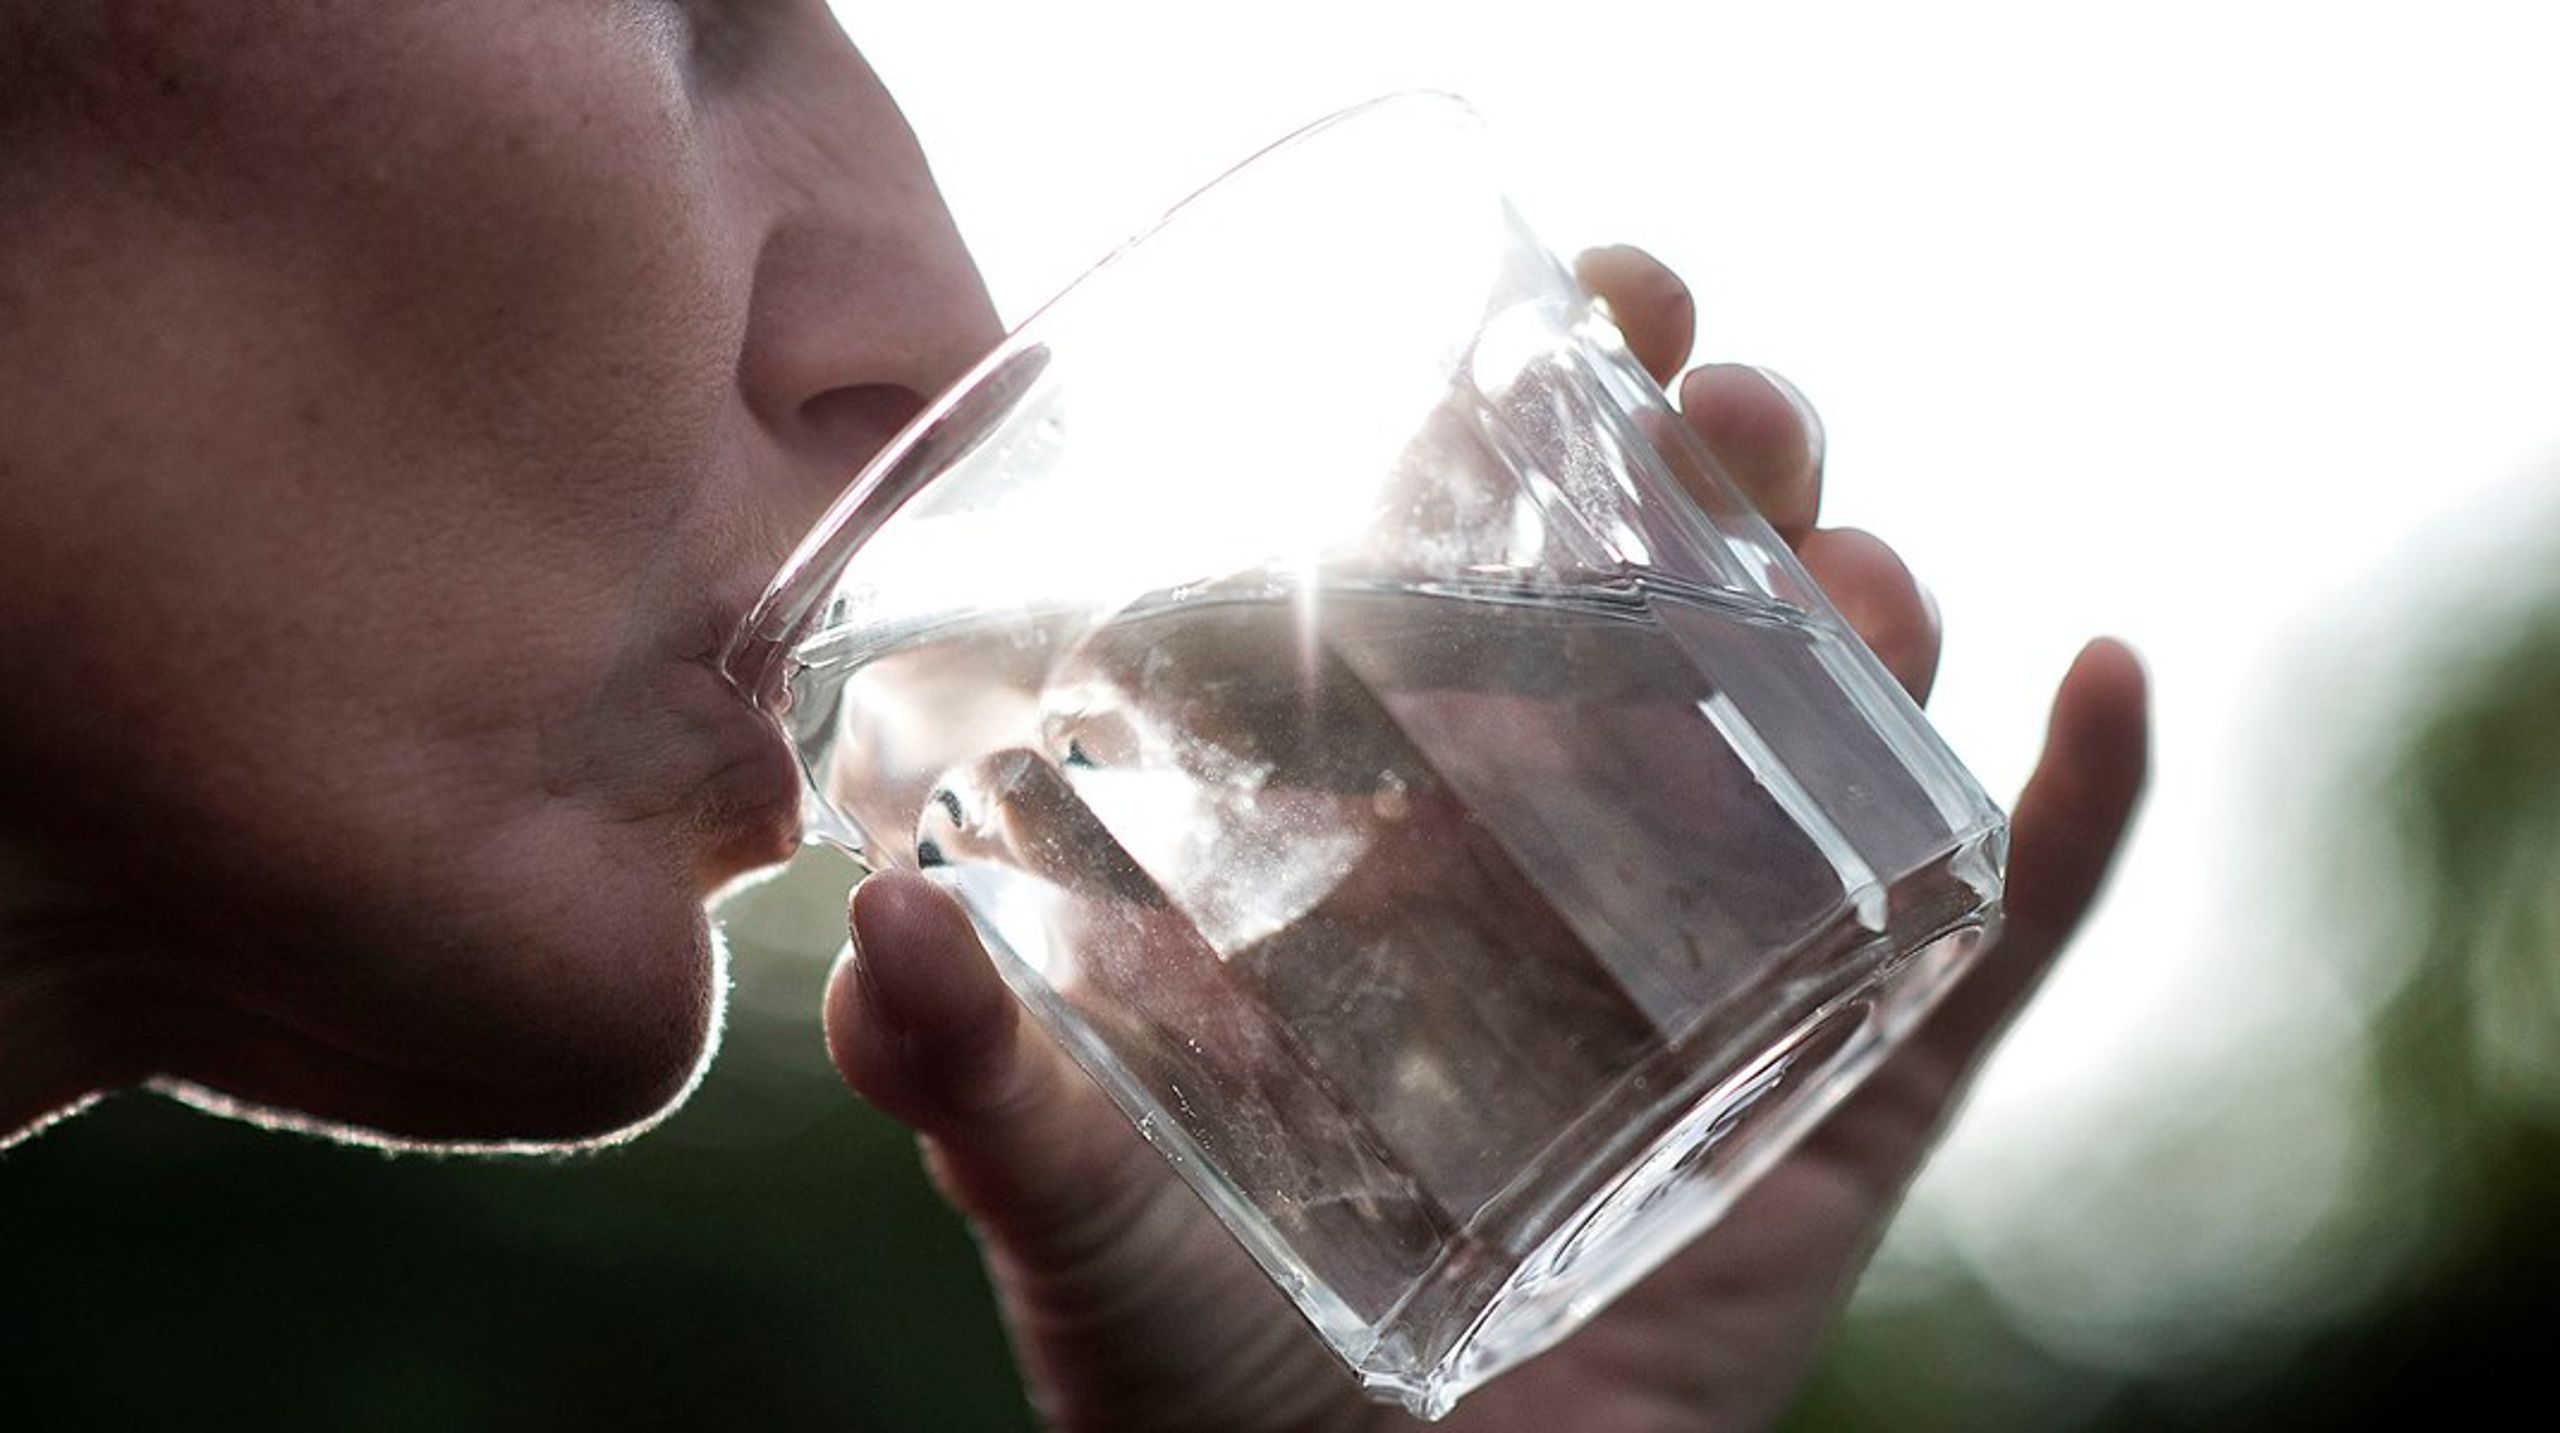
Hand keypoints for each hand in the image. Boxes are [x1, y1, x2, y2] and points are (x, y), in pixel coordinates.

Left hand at [823, 247, 2149, 1431]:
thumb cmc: (1199, 1390)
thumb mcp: (1076, 1210)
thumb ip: (978, 1086)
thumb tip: (881, 929)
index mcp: (1401, 842)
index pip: (1496, 576)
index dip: (1559, 418)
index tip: (1591, 296)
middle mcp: (1570, 881)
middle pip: (1699, 615)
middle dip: (1742, 471)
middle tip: (1730, 414)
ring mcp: (1724, 984)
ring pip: (1848, 740)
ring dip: (1885, 607)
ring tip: (1857, 569)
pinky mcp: (1836, 1121)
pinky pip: (1989, 950)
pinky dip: (2072, 817)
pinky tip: (2100, 677)